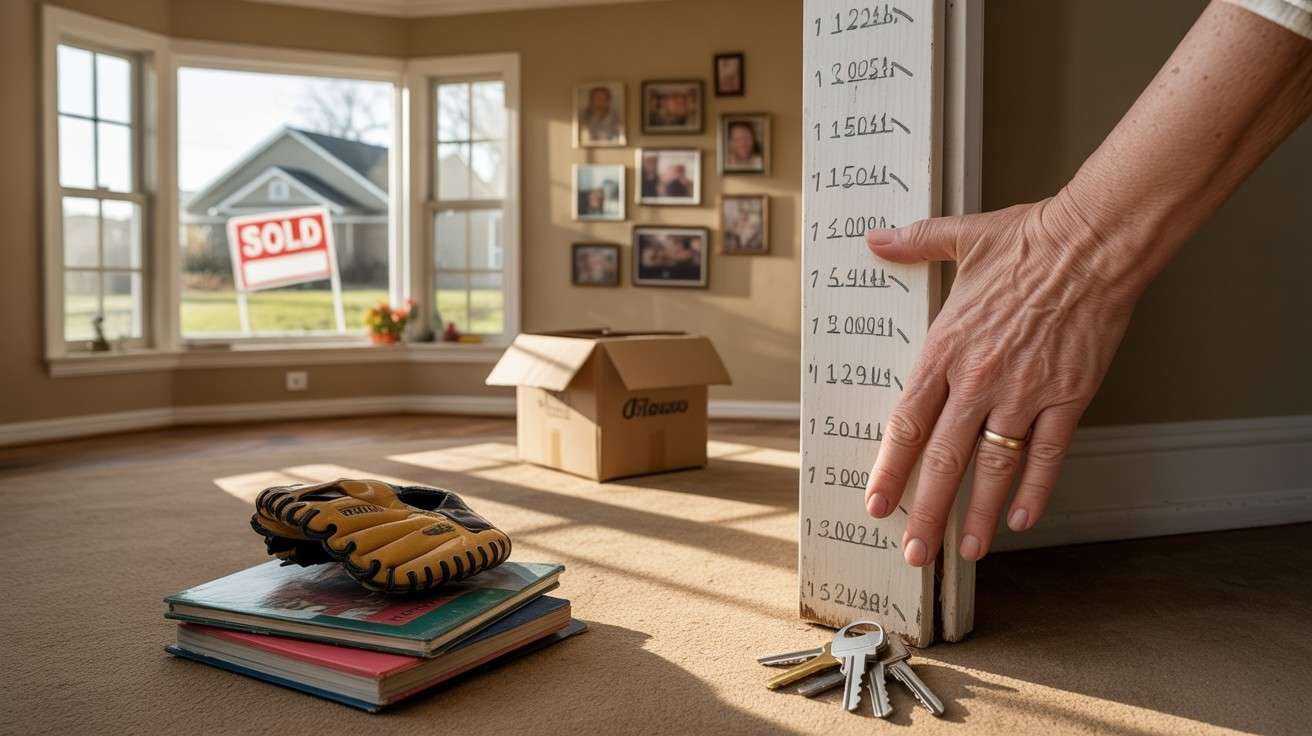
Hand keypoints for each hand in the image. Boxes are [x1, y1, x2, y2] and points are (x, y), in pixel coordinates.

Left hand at [863, 192, 1140, 565]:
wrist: (1095, 241)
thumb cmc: (1029, 240)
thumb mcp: (961, 238)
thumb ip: (913, 245)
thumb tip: (873, 239)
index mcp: (946, 349)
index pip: (907, 424)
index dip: (890, 471)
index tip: (876, 505)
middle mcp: (980, 380)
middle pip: (944, 460)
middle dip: (925, 512)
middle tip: (913, 553)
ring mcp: (1026, 393)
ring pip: (994, 467)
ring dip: (978, 514)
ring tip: (964, 551)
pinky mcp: (1069, 397)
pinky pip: (1048, 455)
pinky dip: (1035, 490)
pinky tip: (1022, 520)